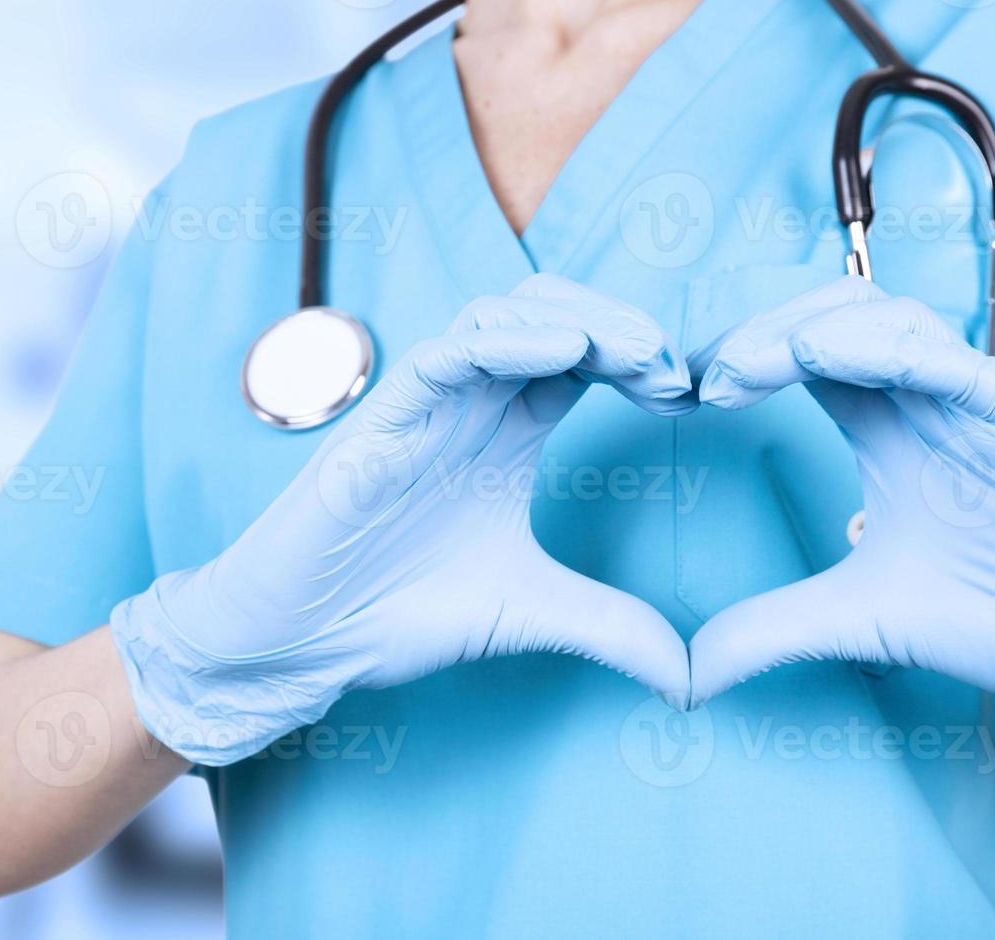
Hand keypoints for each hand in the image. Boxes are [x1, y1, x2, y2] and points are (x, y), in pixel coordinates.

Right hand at [112, 275, 693, 764]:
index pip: (584, 359)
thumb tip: (692, 681)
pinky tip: (566, 351)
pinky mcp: (383, 418)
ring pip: (502, 313)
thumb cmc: (393, 611)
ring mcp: (425, 405)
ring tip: (636, 353)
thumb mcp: (531, 613)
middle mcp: (469, 404)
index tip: (688, 394)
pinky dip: (507, 339)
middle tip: (672, 367)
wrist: (303, 643)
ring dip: (576, 319)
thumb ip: (612, 629)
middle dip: (620, 325)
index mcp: (507, 433)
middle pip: (553, 316)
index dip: (640, 360)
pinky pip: (446, 352)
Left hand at [685, 276, 994, 747]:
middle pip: (839, 318)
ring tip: (751, 363)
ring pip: (896, 321)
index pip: (805, 359)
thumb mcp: (860, 620)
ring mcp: (988, 406)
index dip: (745, 358)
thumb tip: (686, 676)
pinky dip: (893, 351)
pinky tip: (827, 357)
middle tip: (710, 373)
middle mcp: (933, 404)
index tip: (692, 393)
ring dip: (814, 328)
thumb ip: (773, 629)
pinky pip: (965, 366)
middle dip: (765, 331)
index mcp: (889, 430)